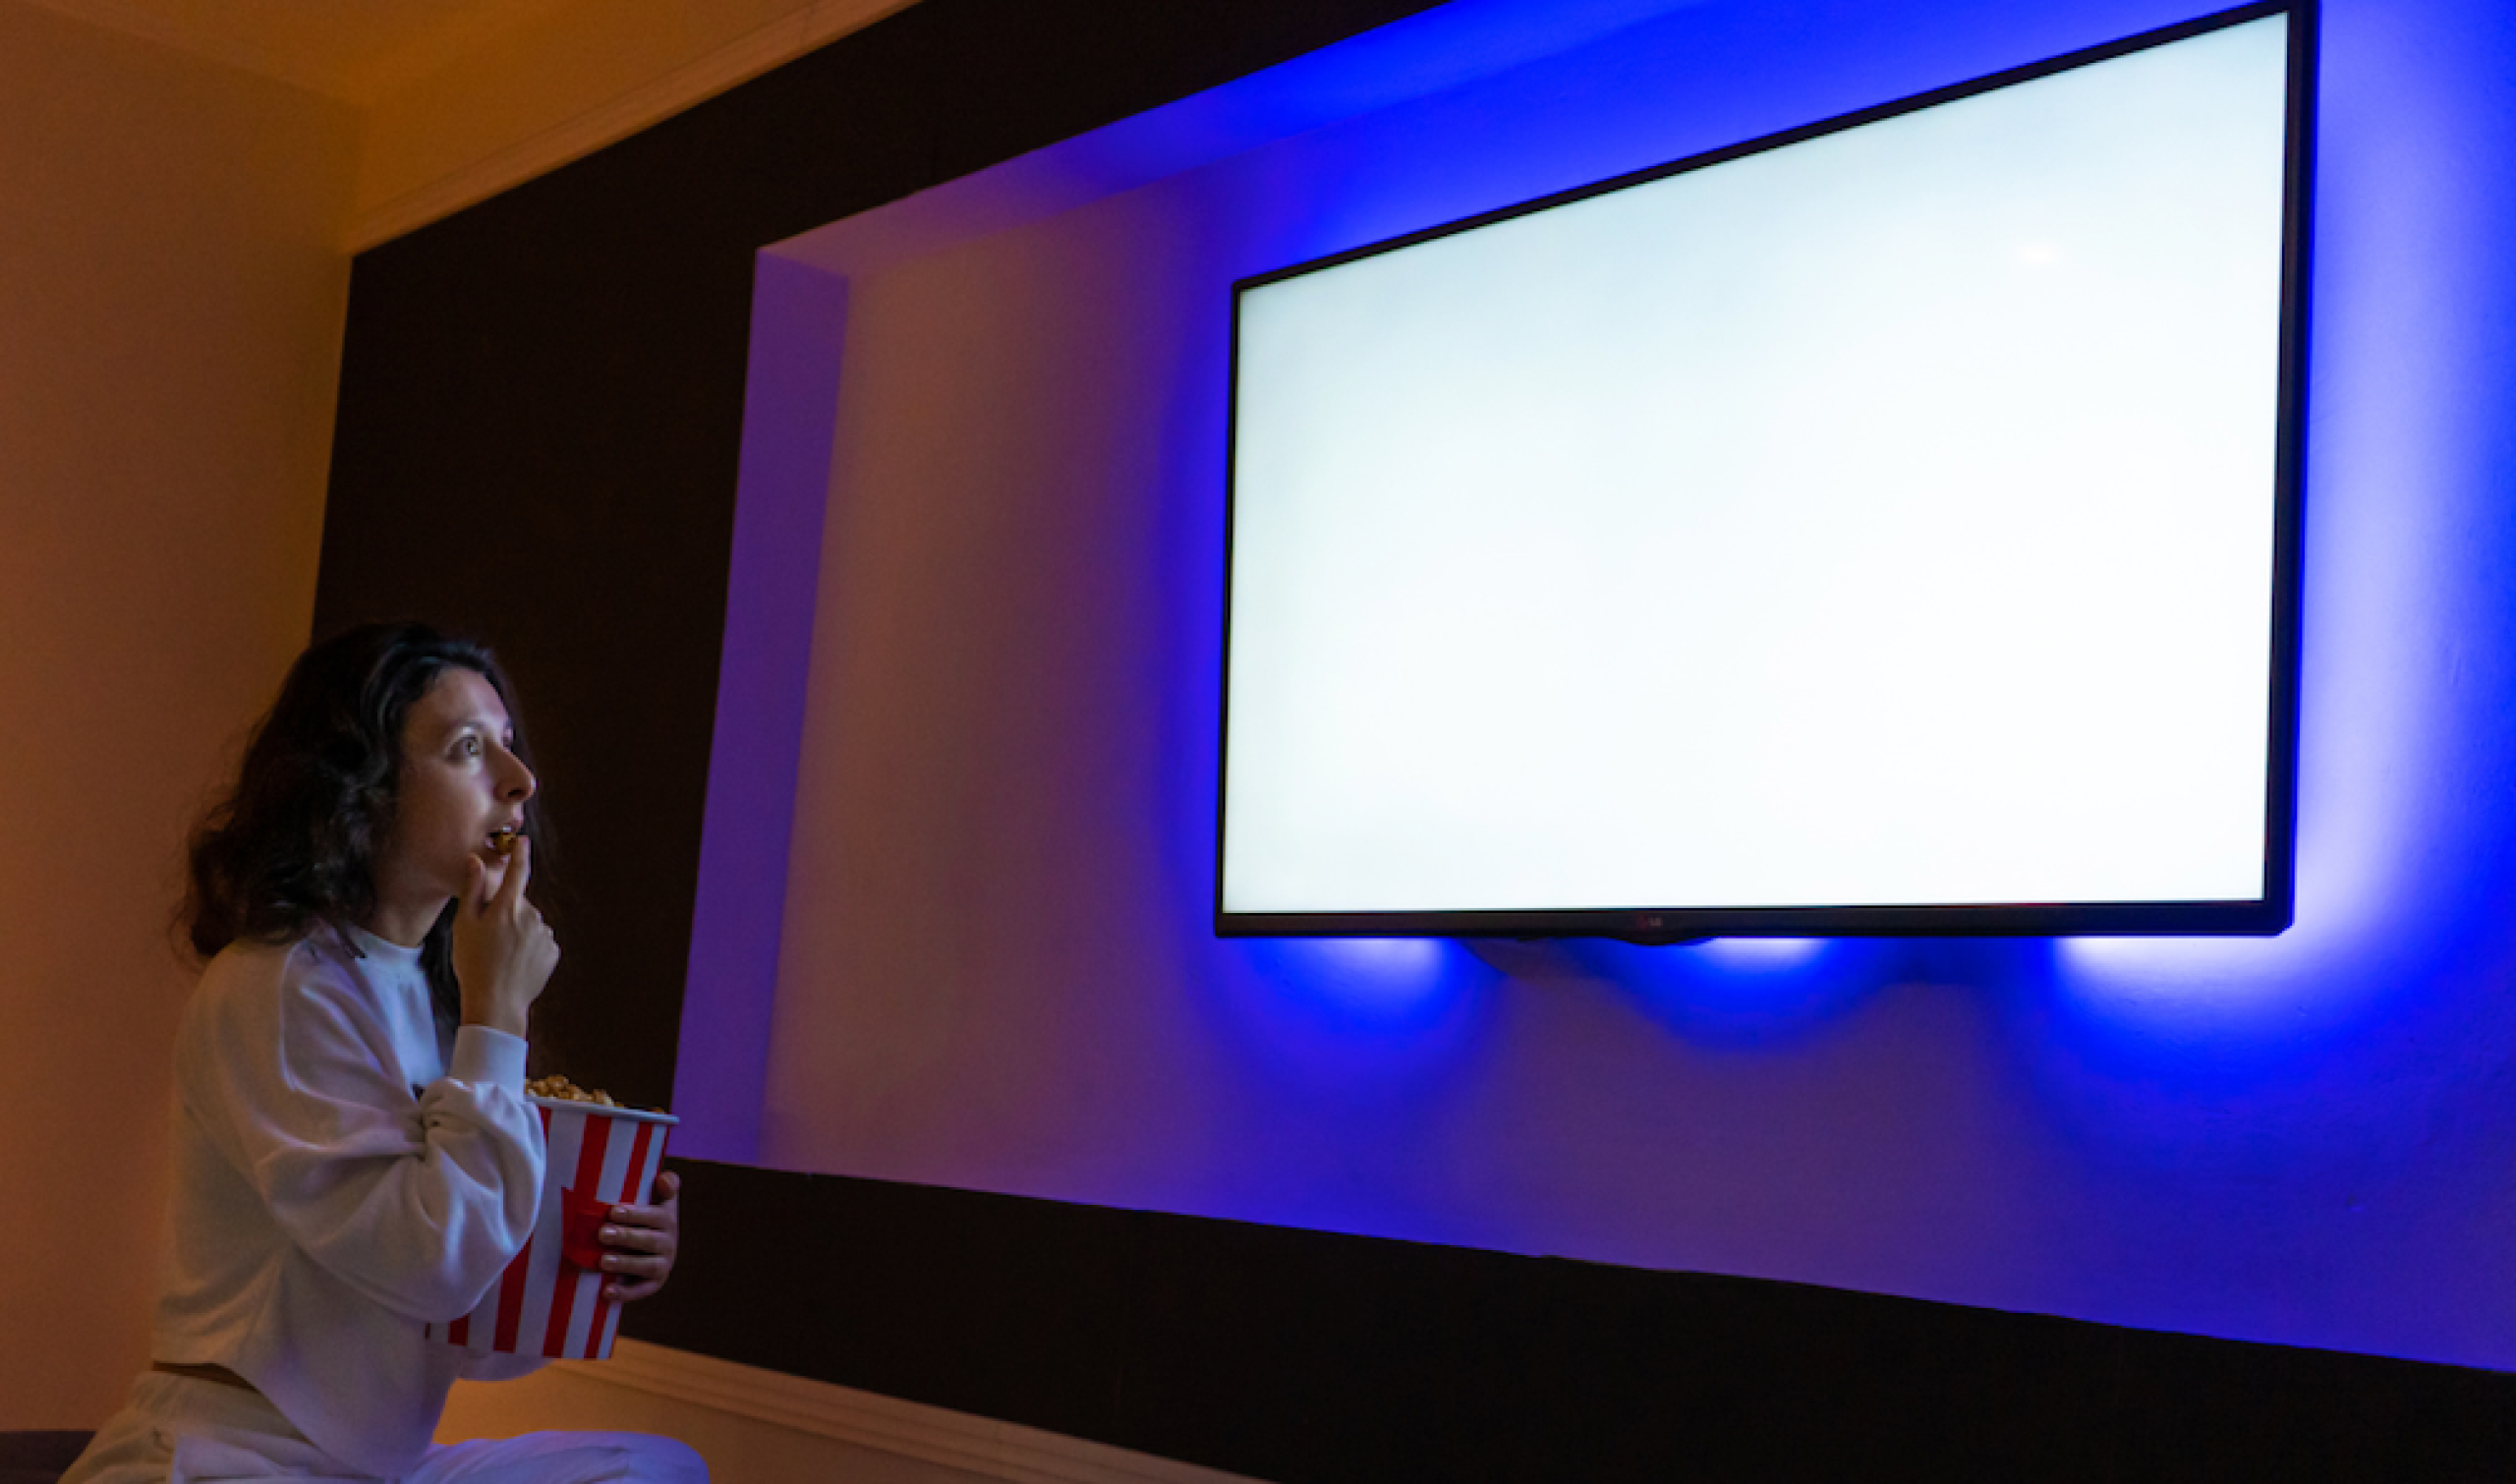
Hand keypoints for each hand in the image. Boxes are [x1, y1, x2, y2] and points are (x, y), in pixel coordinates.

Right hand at [451, 835, 557, 1036]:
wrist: (496, 1002)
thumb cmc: (473, 963)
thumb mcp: (464, 924)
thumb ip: (473, 889)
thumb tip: (476, 860)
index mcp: (508, 907)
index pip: (517, 872)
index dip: (520, 854)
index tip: (523, 841)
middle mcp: (532, 916)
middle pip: (519, 904)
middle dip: (506, 912)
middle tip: (488, 936)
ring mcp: (545, 935)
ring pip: (530, 923)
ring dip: (518, 931)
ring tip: (500, 954)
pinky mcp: (553, 952)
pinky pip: (540, 941)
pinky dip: (529, 947)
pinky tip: (515, 962)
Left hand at [597, 1169, 679, 1302]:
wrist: (648, 1249)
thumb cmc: (641, 1218)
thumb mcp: (653, 1199)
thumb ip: (662, 1186)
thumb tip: (662, 1178)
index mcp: (667, 1217)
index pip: (658, 1213)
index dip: (637, 1213)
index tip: (613, 1211)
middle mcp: (669, 1241)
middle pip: (650, 1239)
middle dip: (625, 1236)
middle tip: (601, 1233)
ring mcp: (663, 1264)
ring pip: (648, 1266)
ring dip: (625, 1263)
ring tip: (602, 1261)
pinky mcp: (654, 1284)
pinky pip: (641, 1290)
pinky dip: (625, 1293)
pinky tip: (606, 1292)